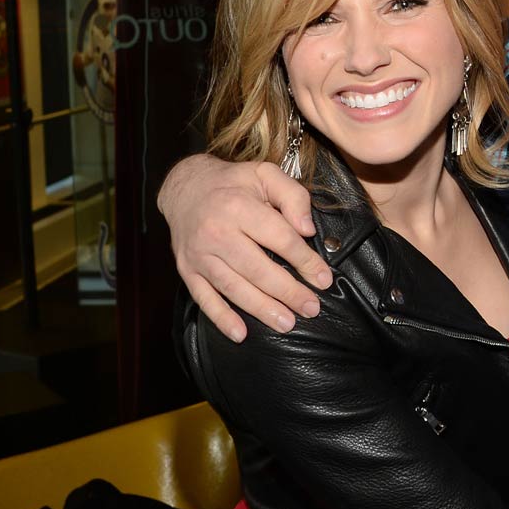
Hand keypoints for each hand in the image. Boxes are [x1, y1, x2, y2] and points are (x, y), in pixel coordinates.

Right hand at [158, 154, 330, 341]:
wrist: (184, 188)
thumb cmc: (233, 183)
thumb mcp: (266, 174)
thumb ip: (293, 196)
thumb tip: (307, 229)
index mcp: (238, 207)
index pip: (279, 238)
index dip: (304, 261)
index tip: (323, 278)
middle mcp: (216, 232)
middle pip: (257, 269)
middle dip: (288, 292)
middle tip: (311, 308)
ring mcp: (199, 254)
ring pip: (233, 287)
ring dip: (262, 309)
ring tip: (287, 323)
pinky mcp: (187, 269)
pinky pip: (203, 298)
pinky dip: (221, 318)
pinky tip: (240, 333)